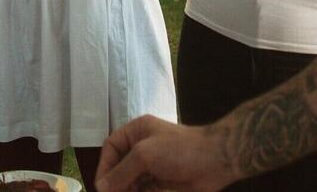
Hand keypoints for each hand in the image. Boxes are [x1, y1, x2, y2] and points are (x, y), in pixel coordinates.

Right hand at [96, 115, 233, 191]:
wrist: (216, 160)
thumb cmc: (179, 150)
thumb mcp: (145, 155)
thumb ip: (121, 171)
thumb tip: (101, 186)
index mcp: (137, 132)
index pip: (111, 147)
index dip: (104, 166)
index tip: (101, 186)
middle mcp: (142, 146)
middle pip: (119, 165)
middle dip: (114, 182)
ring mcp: (153, 164)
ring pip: (130, 180)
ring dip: (125, 190)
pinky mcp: (162, 181)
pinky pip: (143, 189)